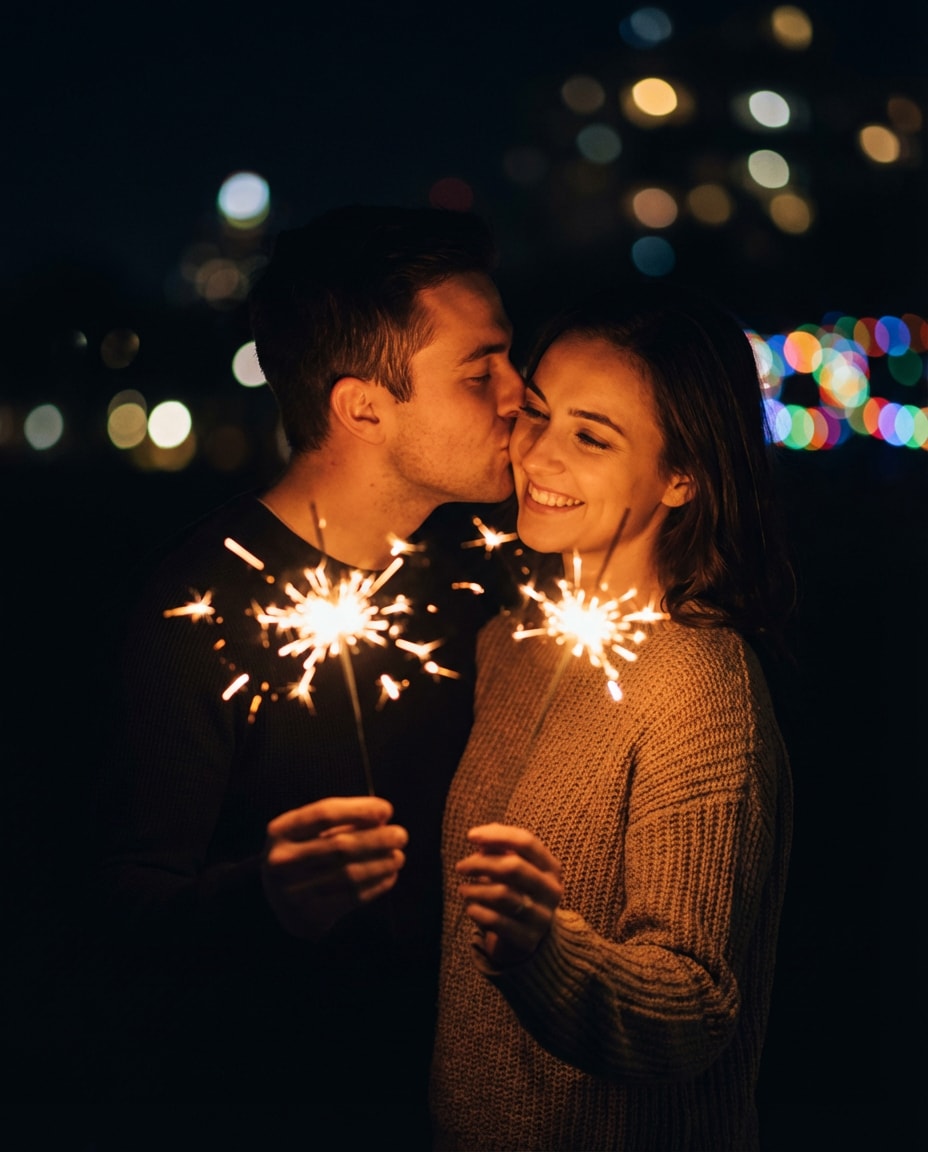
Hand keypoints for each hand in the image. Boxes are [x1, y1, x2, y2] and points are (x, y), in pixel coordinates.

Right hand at [262, 796, 406, 938]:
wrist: (278, 901)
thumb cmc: (301, 855)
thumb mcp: (307, 831)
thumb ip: (341, 820)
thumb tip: (381, 816)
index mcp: (280, 831)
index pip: (324, 814)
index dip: (359, 810)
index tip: (386, 809)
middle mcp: (281, 861)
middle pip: (340, 846)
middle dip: (377, 839)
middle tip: (400, 835)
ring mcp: (293, 891)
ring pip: (349, 874)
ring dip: (381, 864)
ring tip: (398, 857)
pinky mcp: (309, 915)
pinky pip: (351, 898)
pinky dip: (376, 886)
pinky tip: (389, 876)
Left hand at [455, 823, 563, 967]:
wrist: (527, 938)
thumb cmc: (516, 893)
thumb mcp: (513, 869)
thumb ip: (500, 849)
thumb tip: (481, 838)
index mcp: (551, 868)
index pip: (526, 842)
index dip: (497, 835)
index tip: (471, 836)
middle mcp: (551, 891)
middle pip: (513, 867)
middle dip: (481, 863)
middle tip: (461, 867)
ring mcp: (541, 917)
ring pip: (502, 895)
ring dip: (475, 889)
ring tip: (463, 889)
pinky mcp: (527, 940)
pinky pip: (496, 921)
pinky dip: (477, 911)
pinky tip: (471, 908)